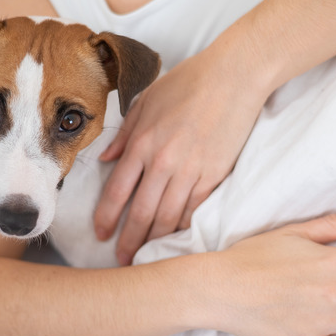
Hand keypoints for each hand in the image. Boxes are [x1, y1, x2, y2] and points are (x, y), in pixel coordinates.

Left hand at [94, 50, 266, 264]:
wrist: (234, 76)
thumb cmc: (189, 82)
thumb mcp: (147, 101)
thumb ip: (125, 133)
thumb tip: (106, 159)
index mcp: (142, 143)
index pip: (117, 190)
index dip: (106, 217)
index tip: (100, 234)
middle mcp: (164, 162)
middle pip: (141, 212)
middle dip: (129, 240)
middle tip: (123, 259)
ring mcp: (191, 171)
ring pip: (168, 217)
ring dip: (155, 240)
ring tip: (147, 255)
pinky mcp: (215, 175)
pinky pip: (195, 209)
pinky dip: (183, 227)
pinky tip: (176, 238)